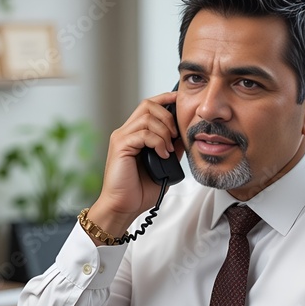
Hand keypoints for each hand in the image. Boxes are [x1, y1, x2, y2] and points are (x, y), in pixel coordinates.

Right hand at [86, 91, 181, 241]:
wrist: (124, 206)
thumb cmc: (140, 189)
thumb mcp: (164, 165)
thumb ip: (171, 148)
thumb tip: (184, 135)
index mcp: (135, 134)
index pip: (148, 106)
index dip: (164, 98)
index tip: (179, 100)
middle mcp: (126, 132)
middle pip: (147, 105)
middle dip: (167, 117)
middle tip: (175, 135)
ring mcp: (122, 138)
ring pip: (147, 117)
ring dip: (164, 132)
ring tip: (167, 150)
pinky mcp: (120, 146)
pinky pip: (143, 133)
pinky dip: (157, 142)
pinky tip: (162, 155)